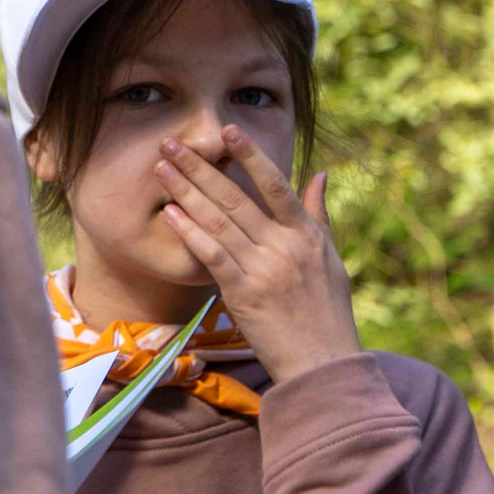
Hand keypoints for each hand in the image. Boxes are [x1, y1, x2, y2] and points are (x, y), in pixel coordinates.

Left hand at [154, 126, 359, 384]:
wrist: (323, 364)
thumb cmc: (328, 314)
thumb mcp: (331, 260)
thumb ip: (319, 215)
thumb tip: (319, 174)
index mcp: (306, 235)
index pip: (276, 185)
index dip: (251, 155)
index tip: (228, 130)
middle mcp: (284, 246)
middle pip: (236, 197)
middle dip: (201, 167)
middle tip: (172, 143)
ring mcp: (263, 269)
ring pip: (219, 221)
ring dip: (186, 191)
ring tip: (161, 168)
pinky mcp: (244, 293)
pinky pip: (212, 255)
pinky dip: (191, 232)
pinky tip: (171, 212)